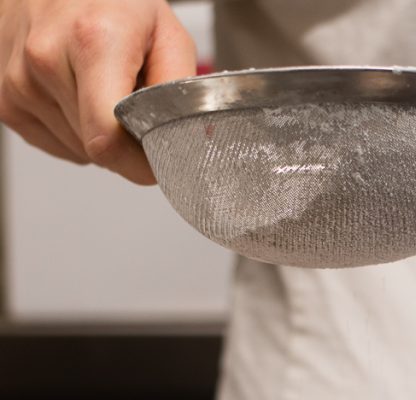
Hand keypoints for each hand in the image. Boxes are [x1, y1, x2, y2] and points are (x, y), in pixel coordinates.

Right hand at [0, 0, 195, 183]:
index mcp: (92, 41)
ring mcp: (18, 80)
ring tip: (103, 89)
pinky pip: (58, 145)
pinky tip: (79, 96)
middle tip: (135, 108)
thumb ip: (182, 91)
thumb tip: (191, 142)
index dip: (141, 162)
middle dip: (128, 145)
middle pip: (99, 150)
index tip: (161, 156)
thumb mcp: (166, 32)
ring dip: (102, 137)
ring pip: (80, 152)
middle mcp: (46, 58)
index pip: (110, 140)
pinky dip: (77, 133)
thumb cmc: (113, 1)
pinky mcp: (6, 100)